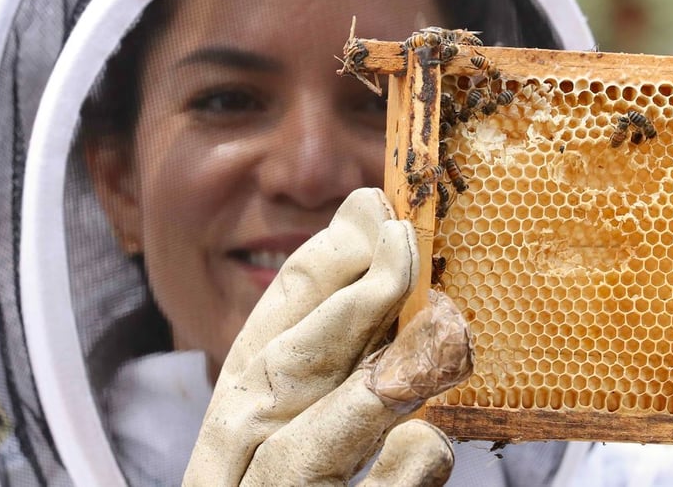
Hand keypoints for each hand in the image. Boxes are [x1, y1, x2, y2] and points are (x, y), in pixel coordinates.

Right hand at [183, 188, 472, 485]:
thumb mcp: (305, 432)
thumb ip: (338, 366)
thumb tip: (383, 258)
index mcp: (231, 432)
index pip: (261, 339)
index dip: (316, 272)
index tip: (371, 212)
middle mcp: (233, 471)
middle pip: (275, 379)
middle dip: (342, 303)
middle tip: (401, 239)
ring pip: (300, 450)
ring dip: (373, 380)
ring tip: (442, 329)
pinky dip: (393, 478)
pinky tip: (430, 441)